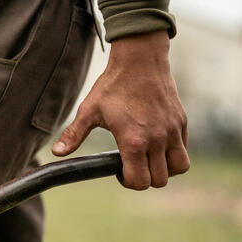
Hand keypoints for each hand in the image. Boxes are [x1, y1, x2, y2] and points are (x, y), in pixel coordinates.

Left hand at [52, 30, 189, 189]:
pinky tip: (157, 144)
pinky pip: (184, 150)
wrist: (139, 60)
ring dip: (165, 170)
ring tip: (149, 159)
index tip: (120, 170)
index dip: (128, 181)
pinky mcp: (181, 122)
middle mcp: (157, 139)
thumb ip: (74, 135)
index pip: (139, 181)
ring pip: (179, 168)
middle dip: (145, 178)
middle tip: (132, 164)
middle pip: (159, 180)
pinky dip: (174, 154)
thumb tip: (57, 153)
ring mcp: (172, 131)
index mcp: (133, 140)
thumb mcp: (89, 110)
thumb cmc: (113, 85)